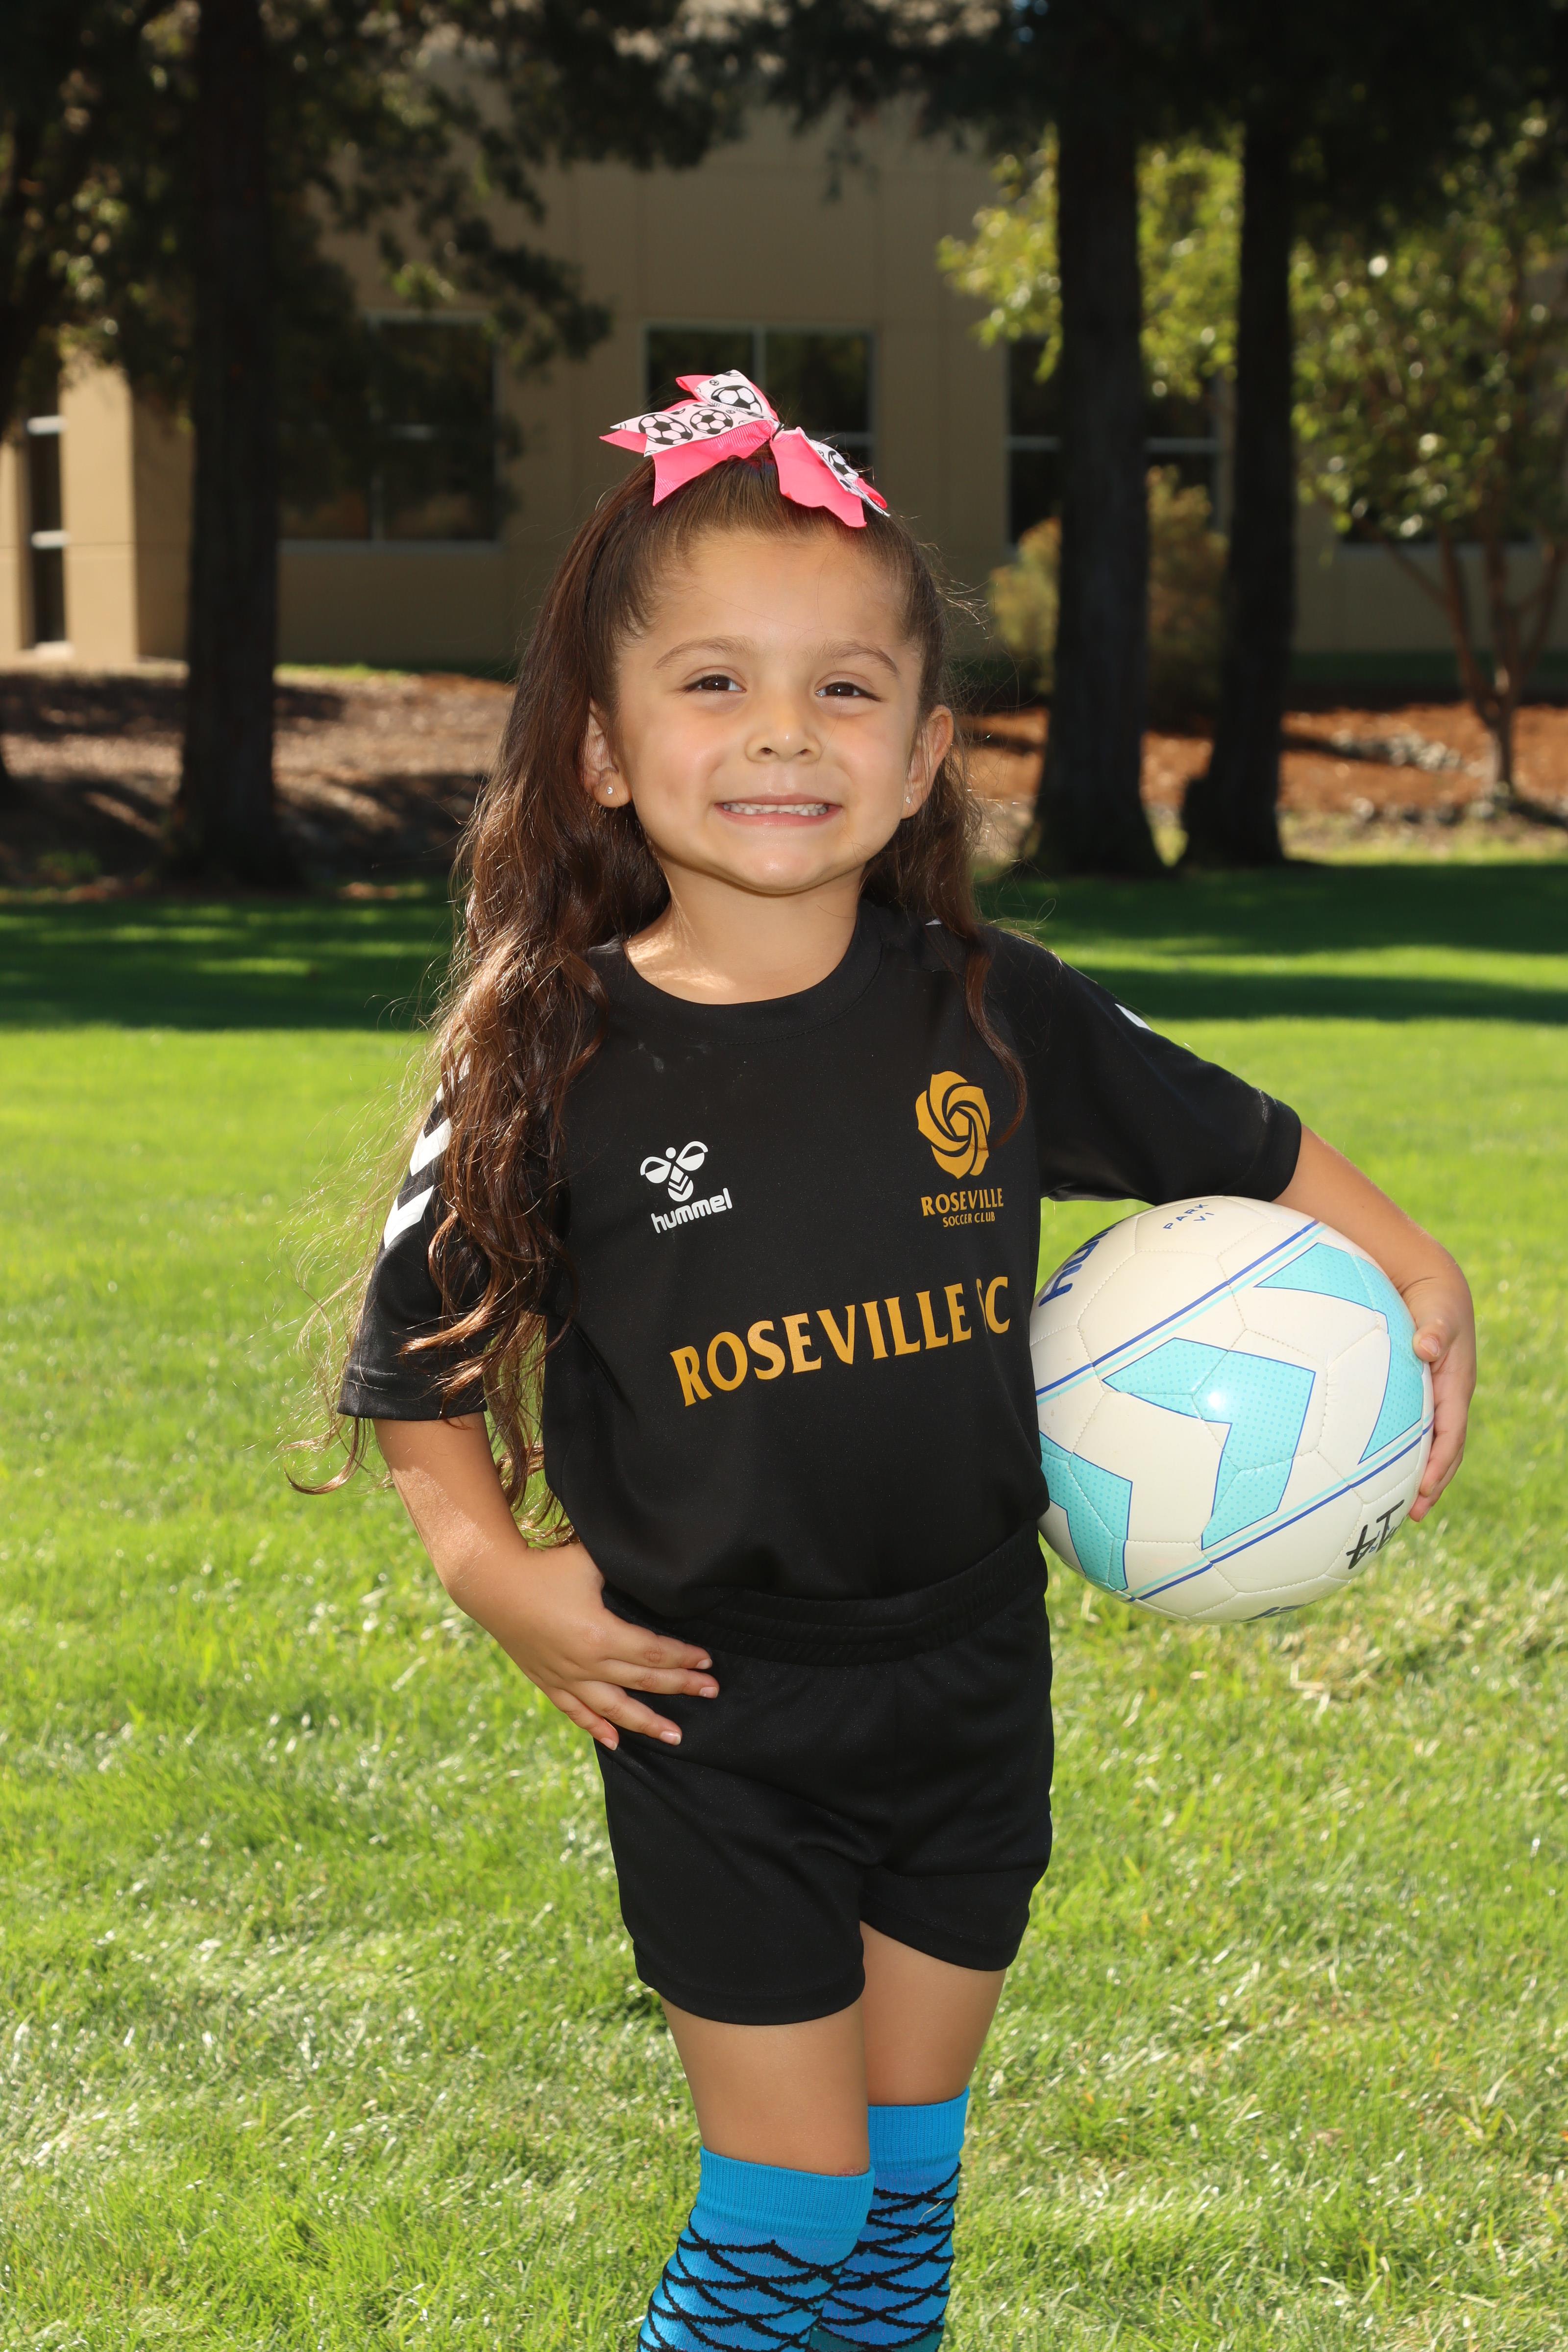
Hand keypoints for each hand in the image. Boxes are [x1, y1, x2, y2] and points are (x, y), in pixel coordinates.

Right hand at [373, 1417, 717, 1751]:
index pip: (653, 1651)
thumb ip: (624, 1564)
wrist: (491, 1585)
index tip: (707, 1661)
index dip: (683, 1657)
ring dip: (646, 1723)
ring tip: (675, 1736)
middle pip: (643, 1681)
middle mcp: (585, 1664)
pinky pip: (576, 1712)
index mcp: (600, 1634)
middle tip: (712, 1692)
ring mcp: (566, 1677)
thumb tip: (659, 1560)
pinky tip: (615, 1742)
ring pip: (614, 1709)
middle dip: (680, 1686)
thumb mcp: (589, 1560)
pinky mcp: (548, 1682)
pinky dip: (596, 1727)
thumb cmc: (544, 1567)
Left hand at [1402, 1268, 1475, 1520]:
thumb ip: (1434, 1329)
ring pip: (1430, 1445)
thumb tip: (1426, 1346)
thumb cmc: (1434, 1302)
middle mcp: (1447, 1399)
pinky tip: (1376, 1472)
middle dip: (1433, 1483)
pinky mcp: (1417, 1398)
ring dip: (1420, 1476)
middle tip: (1414, 1513)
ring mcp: (1433, 1400)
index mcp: (1455, 1386)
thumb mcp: (1438, 1312)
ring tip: (1401, 1508)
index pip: (1451, 1433)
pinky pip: (1413, 1432)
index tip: (1425, 1487)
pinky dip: (1403, 1455)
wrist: (1434, 1290)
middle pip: (1445, 1450)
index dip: (1440, 1462)